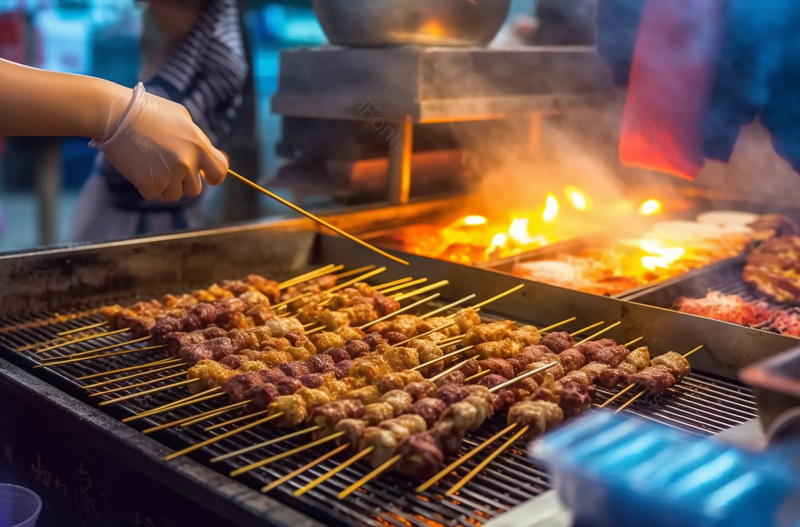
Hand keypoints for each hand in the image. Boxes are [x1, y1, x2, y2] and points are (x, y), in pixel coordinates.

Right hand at [91, 83, 227, 200]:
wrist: (115, 114)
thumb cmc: (147, 110)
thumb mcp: (181, 118)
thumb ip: (196, 140)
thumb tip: (205, 158)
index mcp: (199, 145)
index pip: (220, 171)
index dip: (213, 176)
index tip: (206, 177)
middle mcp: (188, 163)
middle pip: (194, 188)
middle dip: (183, 181)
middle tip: (166, 165)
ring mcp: (170, 175)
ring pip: (174, 194)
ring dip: (165, 185)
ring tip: (151, 164)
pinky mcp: (150, 184)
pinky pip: (154, 194)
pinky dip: (146, 185)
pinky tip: (138, 167)